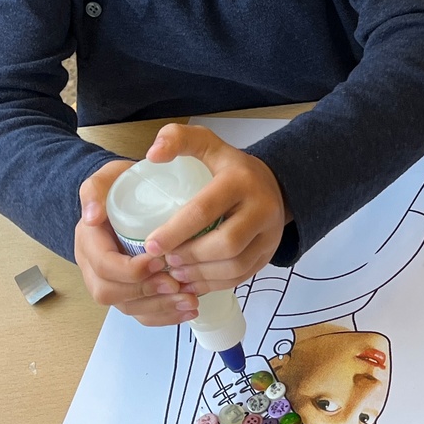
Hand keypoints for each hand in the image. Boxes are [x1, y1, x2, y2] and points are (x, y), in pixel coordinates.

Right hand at [74, 158, 193, 326]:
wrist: (128, 197)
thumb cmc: (121, 187)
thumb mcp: (107, 178)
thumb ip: (95, 189)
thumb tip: (92, 217)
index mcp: (88, 243)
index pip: (103, 266)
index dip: (130, 270)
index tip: (159, 261)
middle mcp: (94, 268)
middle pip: (111, 293)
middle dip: (146, 293)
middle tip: (178, 285)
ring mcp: (111, 283)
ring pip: (128, 308)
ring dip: (160, 308)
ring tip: (191, 301)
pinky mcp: (129, 293)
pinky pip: (141, 314)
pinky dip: (165, 316)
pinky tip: (189, 310)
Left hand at [134, 123, 290, 296]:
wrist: (273, 183)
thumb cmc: (228, 167)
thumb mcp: (207, 144)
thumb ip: (178, 138)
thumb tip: (152, 155)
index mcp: (241, 181)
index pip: (205, 210)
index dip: (175, 231)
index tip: (150, 245)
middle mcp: (262, 208)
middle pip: (226, 244)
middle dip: (190, 256)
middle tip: (164, 261)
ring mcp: (270, 234)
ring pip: (236, 266)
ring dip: (201, 275)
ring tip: (176, 272)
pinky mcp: (268, 254)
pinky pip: (242, 277)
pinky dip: (214, 284)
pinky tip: (192, 283)